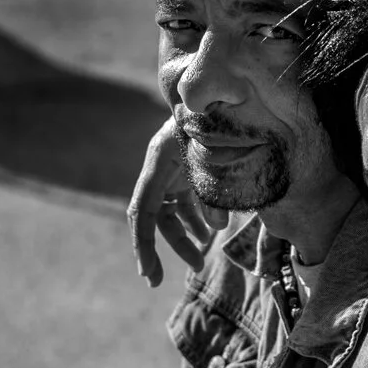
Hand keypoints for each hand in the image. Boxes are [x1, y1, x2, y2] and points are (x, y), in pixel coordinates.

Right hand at [128, 117, 226, 287]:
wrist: (224, 92)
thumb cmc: (220, 119)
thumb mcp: (217, 154)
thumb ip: (214, 192)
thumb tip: (216, 229)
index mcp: (159, 161)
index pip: (143, 213)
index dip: (144, 246)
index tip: (149, 274)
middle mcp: (160, 167)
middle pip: (157, 217)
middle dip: (168, 247)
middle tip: (178, 274)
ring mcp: (172, 169)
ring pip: (171, 213)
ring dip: (186, 235)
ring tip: (202, 254)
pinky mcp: (185, 170)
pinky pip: (184, 202)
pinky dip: (196, 219)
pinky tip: (209, 234)